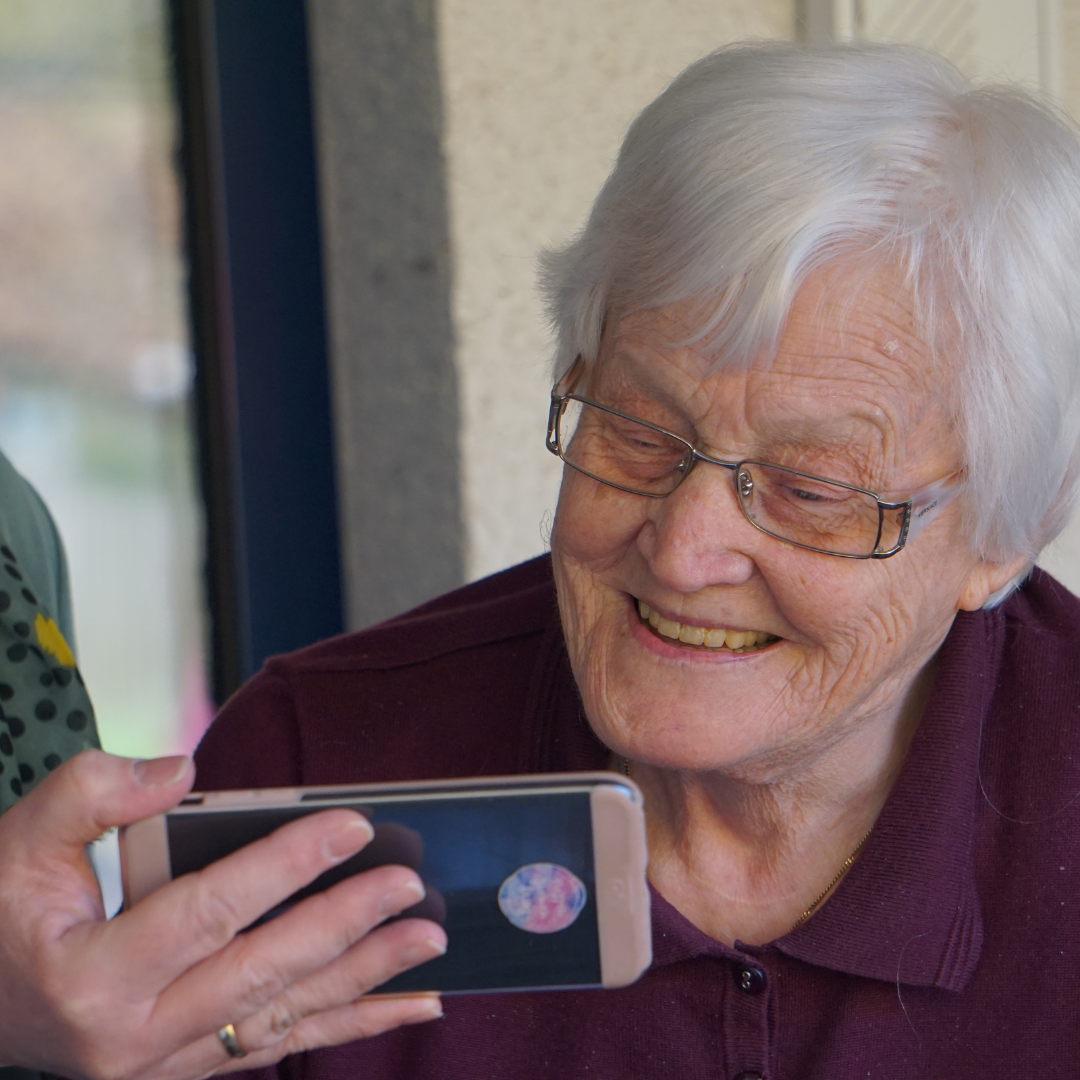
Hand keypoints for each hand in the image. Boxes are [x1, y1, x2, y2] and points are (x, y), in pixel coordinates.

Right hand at [0, 750, 446, 1079]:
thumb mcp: (20, 839)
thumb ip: (94, 792)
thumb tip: (183, 772)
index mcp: (94, 975)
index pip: (211, 911)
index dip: (286, 864)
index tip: (353, 825)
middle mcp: (133, 1036)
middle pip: (262, 972)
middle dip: (345, 925)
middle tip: (409, 884)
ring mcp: (165, 1064)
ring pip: (284, 1017)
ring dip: (365, 979)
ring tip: (428, 941)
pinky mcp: (189, 1068)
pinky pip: (280, 1046)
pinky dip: (348, 1024)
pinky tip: (408, 1005)